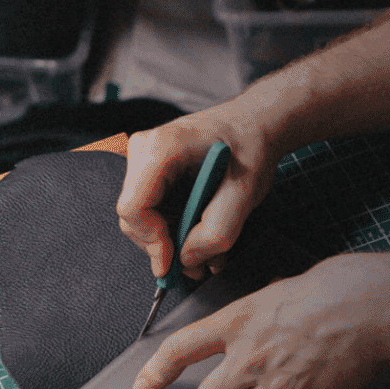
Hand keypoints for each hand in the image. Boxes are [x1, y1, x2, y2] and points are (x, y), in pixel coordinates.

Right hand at [117, 100, 282, 278]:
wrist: (255, 124)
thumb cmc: (250, 147)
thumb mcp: (244, 193)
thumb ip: (217, 232)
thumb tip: (187, 259)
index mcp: (161, 148)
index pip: (133, 208)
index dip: (151, 242)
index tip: (175, 263)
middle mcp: (144, 150)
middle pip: (134, 218)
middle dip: (164, 247)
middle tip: (200, 264)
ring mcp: (144, 161)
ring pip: (142, 220)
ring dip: (173, 243)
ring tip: (209, 251)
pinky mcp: (150, 173)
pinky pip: (152, 213)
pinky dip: (175, 232)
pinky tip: (201, 235)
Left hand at [132, 254, 389, 388]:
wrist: (373, 306)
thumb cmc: (334, 288)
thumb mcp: (277, 290)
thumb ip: (252, 318)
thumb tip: (247, 336)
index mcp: (238, 320)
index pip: (180, 349)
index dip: (156, 372)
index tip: (144, 388)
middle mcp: (248, 356)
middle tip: (247, 383)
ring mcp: (274, 386)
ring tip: (284, 384)